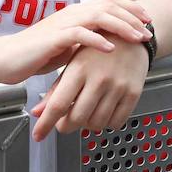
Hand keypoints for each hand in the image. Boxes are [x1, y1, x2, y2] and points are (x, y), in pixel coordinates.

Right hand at [0, 0, 151, 84]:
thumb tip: (107, 44)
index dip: (130, 8)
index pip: (109, 2)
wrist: (6, 58)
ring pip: (99, 16)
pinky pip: (80, 34)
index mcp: (77, 13)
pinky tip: (111, 49)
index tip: (148, 19)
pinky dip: (98, 40)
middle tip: (149, 29)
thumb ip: (86, 40)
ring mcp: (64, 23)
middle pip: (110, 6)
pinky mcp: (54, 38)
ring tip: (137, 37)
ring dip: (122, 26)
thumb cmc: (35, 54)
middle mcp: (73, 13)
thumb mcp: (68, 46)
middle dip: (133, 16)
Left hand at [30, 38, 147, 139]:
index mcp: (80, 69)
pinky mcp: (133, 92)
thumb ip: (55, 90)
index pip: (58, 104)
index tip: (38, 135)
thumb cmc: (98, 49)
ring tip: (86, 113)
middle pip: (77, 118)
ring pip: (96, 123)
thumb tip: (37, 113)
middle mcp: (99, 78)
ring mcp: (118, 86)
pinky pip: (116, 122)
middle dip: (66, 126)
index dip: (46, 124)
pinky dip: (106, 124)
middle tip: (64, 122)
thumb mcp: (73, 63)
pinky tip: (103, 112)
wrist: (131, 36)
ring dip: (87, 125)